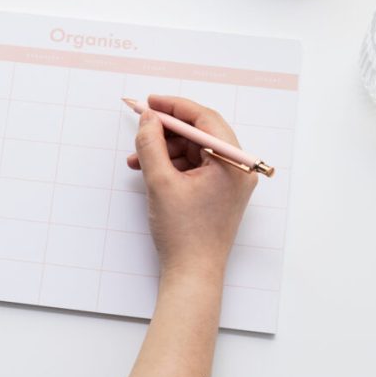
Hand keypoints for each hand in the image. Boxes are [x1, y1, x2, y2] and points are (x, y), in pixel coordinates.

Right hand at [127, 95, 256, 282]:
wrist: (192, 274)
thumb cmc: (183, 233)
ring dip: (165, 148)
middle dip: (167, 129)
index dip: (174, 107)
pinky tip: (148, 169)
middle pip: (200, 133)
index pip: (205, 119)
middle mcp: (237, 168)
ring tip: (138, 157)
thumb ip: (151, 144)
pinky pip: (194, 166)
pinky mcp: (219, 192)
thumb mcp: (160, 182)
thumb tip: (148, 119)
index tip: (150, 102)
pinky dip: (171, 164)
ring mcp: (229, 181)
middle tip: (142, 124)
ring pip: (195, 149)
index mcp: (232, 162)